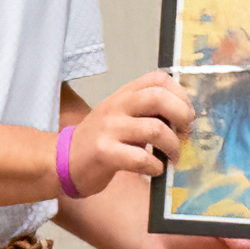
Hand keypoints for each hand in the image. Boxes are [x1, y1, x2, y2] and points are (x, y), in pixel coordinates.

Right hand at [63, 73, 194, 187]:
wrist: (63, 161)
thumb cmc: (98, 140)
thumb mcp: (120, 116)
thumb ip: (145, 111)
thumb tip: (183, 117)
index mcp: (123, 95)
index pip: (157, 78)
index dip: (180, 94)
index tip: (186, 114)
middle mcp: (116, 107)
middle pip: (159, 98)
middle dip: (181, 116)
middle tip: (185, 133)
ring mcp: (109, 129)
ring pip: (155, 129)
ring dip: (172, 146)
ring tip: (173, 157)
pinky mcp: (105, 153)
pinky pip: (141, 158)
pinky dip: (155, 166)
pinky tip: (154, 170)